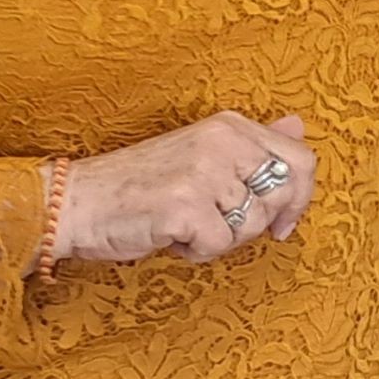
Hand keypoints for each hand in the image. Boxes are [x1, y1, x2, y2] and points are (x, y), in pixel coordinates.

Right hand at [56, 111, 316, 264]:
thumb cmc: (141, 184)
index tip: (283, 222)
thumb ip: (253, 142)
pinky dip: (196, 251)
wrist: (77, 201)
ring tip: (186, 226)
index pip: (301, 159)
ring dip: (221, 239)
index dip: (300, 198)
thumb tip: (298, 126)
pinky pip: (219, 244)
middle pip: (282, 196)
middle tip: (216, 224)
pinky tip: (171, 237)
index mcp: (229, 126)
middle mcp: (221, 141)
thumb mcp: (202, 152)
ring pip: (252, 225)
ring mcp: (203, 172)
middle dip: (255, 223)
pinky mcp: (185, 206)